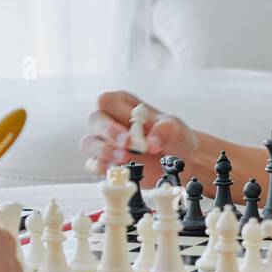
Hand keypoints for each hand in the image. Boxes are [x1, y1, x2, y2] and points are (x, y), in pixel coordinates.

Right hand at [80, 91, 198, 175]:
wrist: (182, 161)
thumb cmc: (175, 137)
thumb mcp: (176, 128)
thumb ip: (166, 129)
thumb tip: (151, 142)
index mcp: (124, 104)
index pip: (107, 101)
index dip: (118, 113)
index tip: (135, 127)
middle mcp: (111, 121)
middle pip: (95, 120)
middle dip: (110, 132)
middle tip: (128, 144)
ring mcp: (106, 143)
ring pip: (89, 142)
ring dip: (104, 151)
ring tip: (125, 159)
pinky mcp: (106, 163)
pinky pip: (93, 164)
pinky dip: (103, 168)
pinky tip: (119, 170)